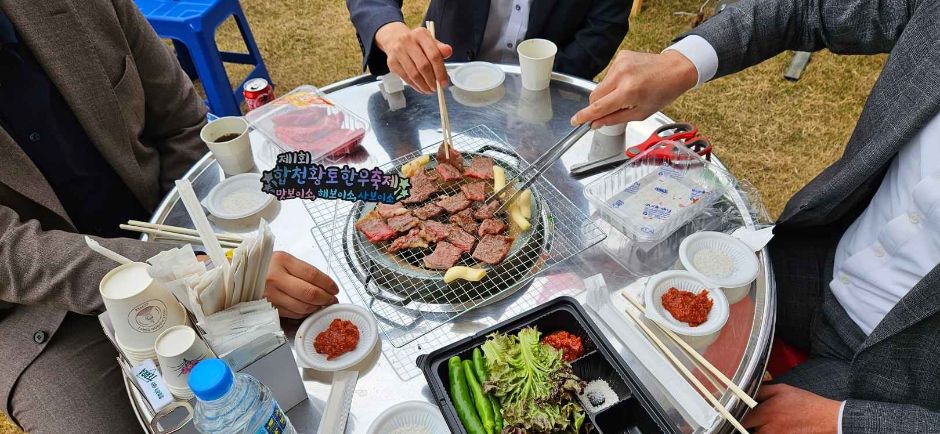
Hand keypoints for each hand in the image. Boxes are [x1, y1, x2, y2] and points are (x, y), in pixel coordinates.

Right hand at [264, 251, 339, 318]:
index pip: (312, 274)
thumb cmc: (265, 266)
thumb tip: (325, 284)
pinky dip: (304, 313)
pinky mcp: (267, 307)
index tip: (335, 288)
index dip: (328, 284)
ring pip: (302, 306)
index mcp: (282, 260)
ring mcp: (270, 294)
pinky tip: (308, 309)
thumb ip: (301, 269)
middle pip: (309, 293)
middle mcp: (275, 278)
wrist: (238, 275)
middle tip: (332, 300)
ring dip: (316, 308)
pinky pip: (292, 314)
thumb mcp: (282, 259)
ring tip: (322, 305)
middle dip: (326, 299)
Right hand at [374, 22, 452, 93]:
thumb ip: (440, 48)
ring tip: (429, 90)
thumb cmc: (416, 43)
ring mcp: (398, 51)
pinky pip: (405, 77)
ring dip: (423, 85)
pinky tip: (420, 88)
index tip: (444, 83)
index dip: (440, 71)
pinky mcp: (392, 62)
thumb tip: (448, 51)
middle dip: (431, 81)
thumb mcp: (429, 41)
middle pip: (423, 66)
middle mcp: (408, 41)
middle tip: (436, 88)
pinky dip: (415, 86)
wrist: (395, 39)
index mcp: (421, 34)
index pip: (434, 55)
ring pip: (414, 74)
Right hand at [571, 50, 697, 127]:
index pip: (598, 107)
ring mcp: (620, 63)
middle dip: (598, 105)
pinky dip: (614, 81)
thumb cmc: (662, 93)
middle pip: (595, 95)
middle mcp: (622, 75)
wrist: (675, 70)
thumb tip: (596, 123)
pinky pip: (609, 75)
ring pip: (601, 85)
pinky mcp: (621, 56)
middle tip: (609, 110)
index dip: (584, 116)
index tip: (575, 121)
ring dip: (607, 93)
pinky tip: (628, 81)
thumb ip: (615, 118)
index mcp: (628, 92)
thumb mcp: (641, 113)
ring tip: (626, 93)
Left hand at [742, 384, 840, 433]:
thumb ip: (761, 390)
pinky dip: (764, 432)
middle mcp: (769, 428)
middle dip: (743, 424)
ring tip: (757, 423)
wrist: (827, 419)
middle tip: (741, 418)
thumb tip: (744, 390)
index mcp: (766, 412)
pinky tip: (769, 427)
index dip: (734, 415)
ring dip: (754, 429)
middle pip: (745, 430)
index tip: (730, 412)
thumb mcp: (782, 390)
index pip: (740, 417)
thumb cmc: (805, 404)